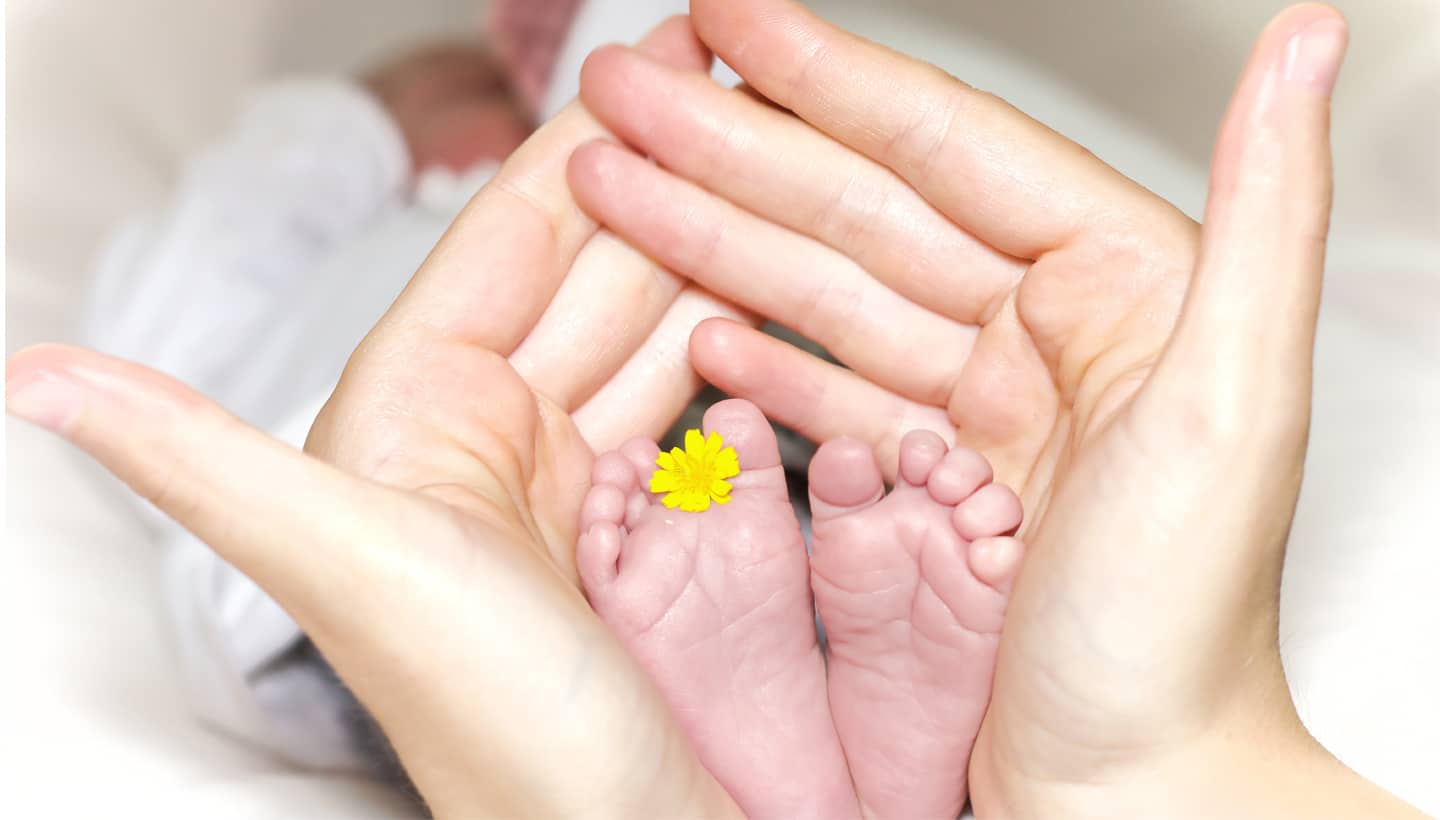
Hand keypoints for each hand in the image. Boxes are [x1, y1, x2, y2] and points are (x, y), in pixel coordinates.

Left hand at [8, 16, 742, 816]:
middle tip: (750, 93)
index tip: (665, 49)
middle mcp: (475, 430)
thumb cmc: (485, 722)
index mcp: (407, 412)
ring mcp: (555, 471)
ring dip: (702, 242)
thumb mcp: (341, 570)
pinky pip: (676, 396)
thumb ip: (195, 461)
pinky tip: (764, 290)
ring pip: (636, 321)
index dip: (584, 141)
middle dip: (662, 174)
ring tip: (778, 169)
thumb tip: (25, 374)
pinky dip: (721, 338)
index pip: (504, 236)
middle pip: (582, 266)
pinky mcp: (621, 513)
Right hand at [566, 0, 1421, 813]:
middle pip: (861, 211)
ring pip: (828, 294)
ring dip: (716, 239)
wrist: (1133, 796)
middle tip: (623, 96)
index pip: (946, 149)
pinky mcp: (936, 478)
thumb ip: (1272, 207)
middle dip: (731, 147)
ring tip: (616, 186)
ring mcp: (983, 407)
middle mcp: (1051, 333)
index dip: (824, 78)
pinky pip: (831, 390)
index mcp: (1122, 288)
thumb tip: (1309, 39)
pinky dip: (759, 355)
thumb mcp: (1238, 406)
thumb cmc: (1180, 634)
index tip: (727, 21)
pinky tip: (695, 322)